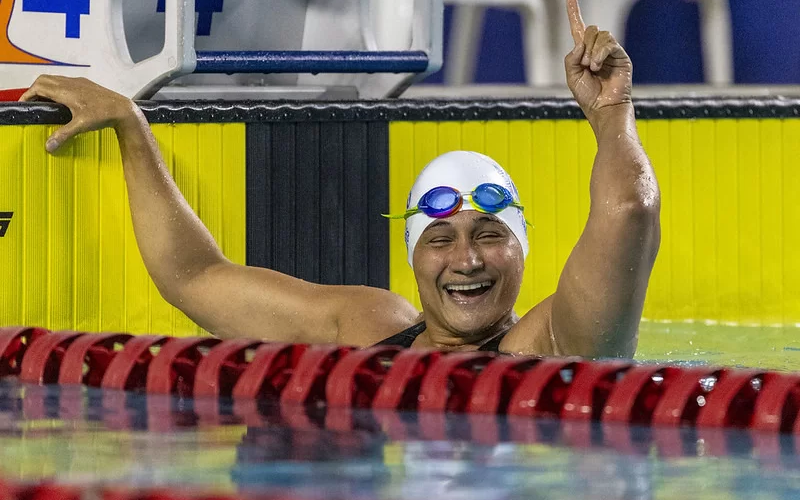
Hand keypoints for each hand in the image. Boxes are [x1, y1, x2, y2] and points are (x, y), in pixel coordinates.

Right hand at [19, 75, 136, 153]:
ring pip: (55, 79)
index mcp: (65, 90)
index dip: (29, 94)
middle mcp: (71, 83)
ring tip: (45, 101)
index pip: (39, 86)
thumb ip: (63, 134)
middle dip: (35, 90)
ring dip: (47, 88)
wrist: (123, 109)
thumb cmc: (104, 114)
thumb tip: (49, 145)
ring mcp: (79, 82)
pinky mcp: (86, 84)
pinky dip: (58, 88)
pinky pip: (66, 81)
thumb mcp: (81, 126)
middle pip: (44, 80)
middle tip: (32, 102)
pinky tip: (63, 100)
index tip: (24, 103)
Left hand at [564, 0, 632, 124]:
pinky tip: (598, 66)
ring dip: (592, 52)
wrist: (603, 107)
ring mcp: (610, 52)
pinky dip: (600, 53)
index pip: (578, 29)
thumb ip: (571, 58)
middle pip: (590, 30)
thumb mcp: (572, 77)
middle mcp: (597, 49)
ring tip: (593, 68)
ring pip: (600, 35)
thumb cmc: (588, 96)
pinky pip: (609, 43)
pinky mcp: (620, 55)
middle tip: (585, 64)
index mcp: (583, 53)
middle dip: (584, 45)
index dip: (574, 13)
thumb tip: (580, 44)